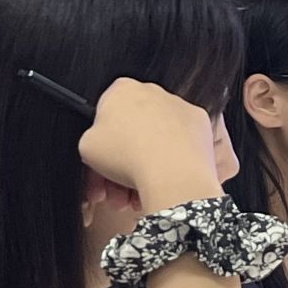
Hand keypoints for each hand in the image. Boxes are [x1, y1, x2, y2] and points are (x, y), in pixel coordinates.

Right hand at [77, 79, 222, 212]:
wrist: (171, 172)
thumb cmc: (127, 154)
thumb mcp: (86, 145)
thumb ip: (92, 138)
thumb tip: (100, 144)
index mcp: (122, 89)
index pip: (105, 114)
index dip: (100, 142)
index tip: (99, 162)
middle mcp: (155, 93)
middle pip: (131, 132)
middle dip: (118, 163)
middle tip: (111, 186)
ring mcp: (181, 109)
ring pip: (154, 143)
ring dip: (139, 172)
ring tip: (130, 198)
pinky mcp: (201, 128)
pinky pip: (178, 148)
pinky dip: (167, 166)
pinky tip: (156, 187)